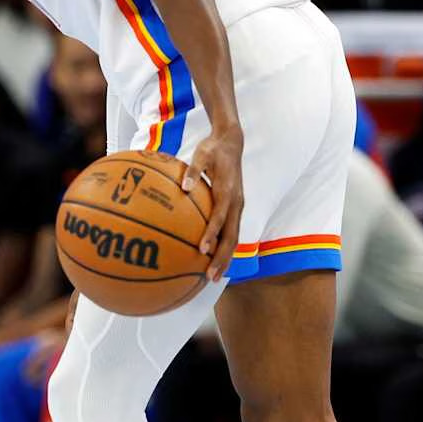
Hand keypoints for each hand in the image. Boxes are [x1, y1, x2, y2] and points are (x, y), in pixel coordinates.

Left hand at [184, 127, 242, 280]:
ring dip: (225, 258)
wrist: (232, 143)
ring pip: (234, 238)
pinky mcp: (236, 209)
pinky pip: (231, 233)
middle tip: (210, 277)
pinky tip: (213, 261)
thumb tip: (184, 186)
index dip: (211, 234)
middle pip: (231, 237)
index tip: (201, 249)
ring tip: (213, 277)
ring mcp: (238, 208)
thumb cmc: (213, 149)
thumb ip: (192, 171)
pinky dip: (225, 248)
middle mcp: (237, 203)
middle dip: (221, 258)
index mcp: (228, 192)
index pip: (220, 218)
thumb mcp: (201, 154)